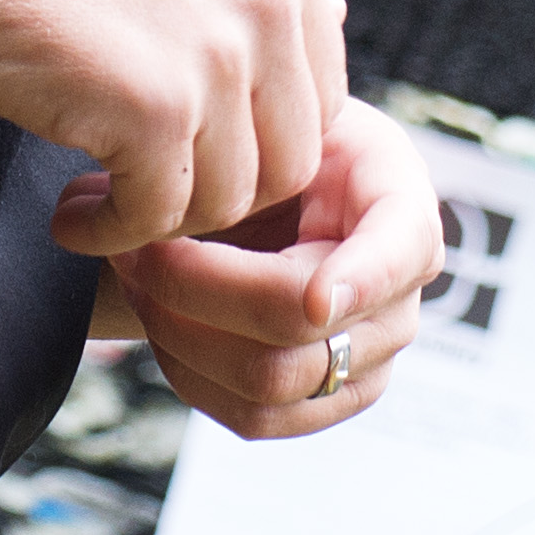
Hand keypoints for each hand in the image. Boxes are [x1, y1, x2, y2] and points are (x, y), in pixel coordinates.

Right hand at [0, 0, 347, 258]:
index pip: (319, 97)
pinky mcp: (156, 110)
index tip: (185, 153)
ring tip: (99, 201)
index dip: (252, 142)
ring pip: (232, 200)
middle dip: (217, 191)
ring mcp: (219, 54)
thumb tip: (343, 22)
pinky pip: (160, 219)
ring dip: (164, 221)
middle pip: (290, 158)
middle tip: (142, 194)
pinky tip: (72, 217)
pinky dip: (115, 235)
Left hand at [104, 100, 443, 441]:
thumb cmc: (274, 142)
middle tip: (130, 245)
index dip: (361, 280)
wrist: (278, 191)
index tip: (313, 297)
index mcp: (404, 211)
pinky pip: (254, 419)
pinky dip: (188, 373)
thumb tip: (129, 179)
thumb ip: (252, 135)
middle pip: (301, 325)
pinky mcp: (325, 404)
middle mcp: (401, 299)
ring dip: (180, 332)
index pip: (403, 252)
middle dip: (195, 288)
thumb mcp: (278, 114)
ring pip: (269, 382)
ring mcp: (369, 363)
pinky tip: (161, 322)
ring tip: (136, 278)